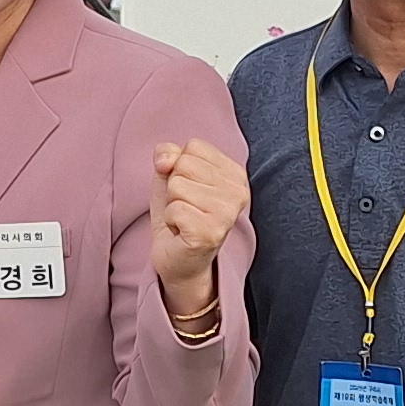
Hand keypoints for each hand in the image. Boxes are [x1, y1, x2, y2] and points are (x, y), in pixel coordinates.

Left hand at [149, 137, 247, 310]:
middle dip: (174, 187)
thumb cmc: (179, 214)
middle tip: (185, 208)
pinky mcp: (211, 233)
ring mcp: (227, 214)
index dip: (179, 167)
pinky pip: (174, 209)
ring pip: (177, 186)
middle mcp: (239, 192)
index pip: (194, 146)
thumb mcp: (170, 175)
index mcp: (236, 173)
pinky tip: (182, 232)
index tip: (189, 190)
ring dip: (172, 206)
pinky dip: (171, 221)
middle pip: (184, 165)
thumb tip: (165, 160)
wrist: (179, 259)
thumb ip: (168, 153)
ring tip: (184, 220)